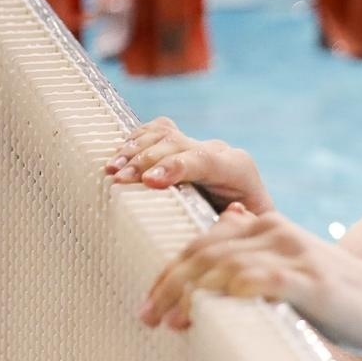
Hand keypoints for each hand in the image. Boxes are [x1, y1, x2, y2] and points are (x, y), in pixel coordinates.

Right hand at [106, 116, 274, 214]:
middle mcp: (219, 151)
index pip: (205, 159)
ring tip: (112, 169)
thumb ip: (242, 221)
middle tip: (120, 180)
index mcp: (238, 169)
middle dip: (146, 160)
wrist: (248, 214)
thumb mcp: (249, 228)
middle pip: (177, 144)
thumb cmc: (245, 228)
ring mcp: (198, 146)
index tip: (150, 181)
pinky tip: (117, 158)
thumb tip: (232, 210)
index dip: (175, 166)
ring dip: (134, 150)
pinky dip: (134, 142)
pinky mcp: (182, 146)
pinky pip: (156, 133)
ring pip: (164, 135)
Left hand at [137, 203, 361, 352]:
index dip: (168, 273)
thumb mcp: (289, 270)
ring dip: (191, 295)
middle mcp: (276, 232)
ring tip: (172, 323)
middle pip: (205, 252)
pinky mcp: (310, 281)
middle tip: (146, 318)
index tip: (146, 305)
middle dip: (169, 285)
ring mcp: (294, 255)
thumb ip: (255, 256)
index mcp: (267, 225)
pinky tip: (208, 316)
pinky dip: (229, 296)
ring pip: (224, 266)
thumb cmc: (335, 297)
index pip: (201, 243)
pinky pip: (258, 282)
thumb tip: (224, 229)